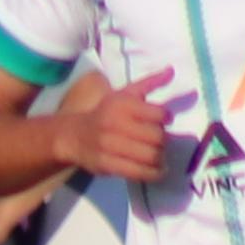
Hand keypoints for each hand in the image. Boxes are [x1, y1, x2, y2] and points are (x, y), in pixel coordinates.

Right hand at [61, 68, 182, 182]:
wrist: (73, 136)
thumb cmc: (105, 113)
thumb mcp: (124, 94)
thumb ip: (149, 83)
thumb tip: (171, 70)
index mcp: (122, 104)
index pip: (158, 114)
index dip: (166, 118)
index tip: (164, 121)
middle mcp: (115, 124)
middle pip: (157, 137)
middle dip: (163, 141)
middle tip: (161, 142)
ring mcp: (110, 146)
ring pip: (150, 156)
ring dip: (161, 159)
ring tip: (160, 158)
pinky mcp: (107, 165)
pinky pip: (139, 172)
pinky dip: (154, 174)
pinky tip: (157, 171)